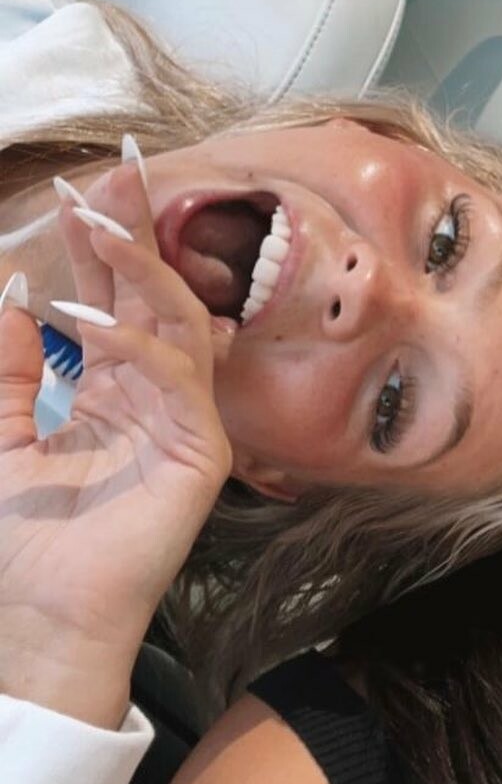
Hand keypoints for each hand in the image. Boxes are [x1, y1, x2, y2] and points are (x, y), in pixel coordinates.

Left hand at [0, 158, 233, 727]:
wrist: (44, 613)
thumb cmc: (24, 532)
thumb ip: (12, 363)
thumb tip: (19, 289)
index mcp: (115, 382)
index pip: (115, 295)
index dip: (97, 243)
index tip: (75, 189)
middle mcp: (157, 388)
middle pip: (154, 291)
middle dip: (135, 230)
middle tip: (118, 170)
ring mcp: (185, 415)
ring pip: (178, 320)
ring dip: (140, 268)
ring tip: (98, 220)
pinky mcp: (201, 448)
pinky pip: (175, 378)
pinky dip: (134, 343)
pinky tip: (86, 318)